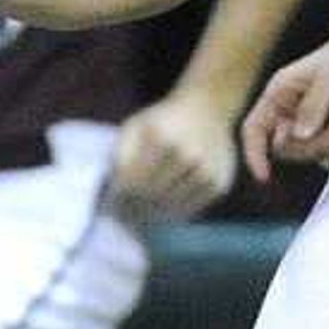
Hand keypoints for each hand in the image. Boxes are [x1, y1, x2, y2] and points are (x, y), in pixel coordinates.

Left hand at [108, 89, 241, 221]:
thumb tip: (114, 189)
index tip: (109, 206)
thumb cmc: (163, 120)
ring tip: (138, 220)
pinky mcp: (219, 183)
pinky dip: (175, 215)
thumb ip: (121, 154)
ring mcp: (205, 170)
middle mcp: (186, 155)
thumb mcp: (135, 125)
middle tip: (121, 219)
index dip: (117, 198)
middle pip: (150, 197)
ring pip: (170, 207)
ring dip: (152, 216)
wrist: (208, 108)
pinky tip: (162, 214)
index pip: (131, 182)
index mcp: (159, 138)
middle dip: (132, 210)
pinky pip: (192, 209)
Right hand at [240, 29, 328, 180]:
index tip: (264, 176)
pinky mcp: (321, 127)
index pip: (253, 129)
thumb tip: (299, 136)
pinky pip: (325, 148)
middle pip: (284, 148)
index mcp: (278, 93)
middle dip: (313, 141)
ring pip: (307, 150)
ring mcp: (304, 120)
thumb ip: (313, 108)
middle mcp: (286, 109)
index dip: (254, 154)